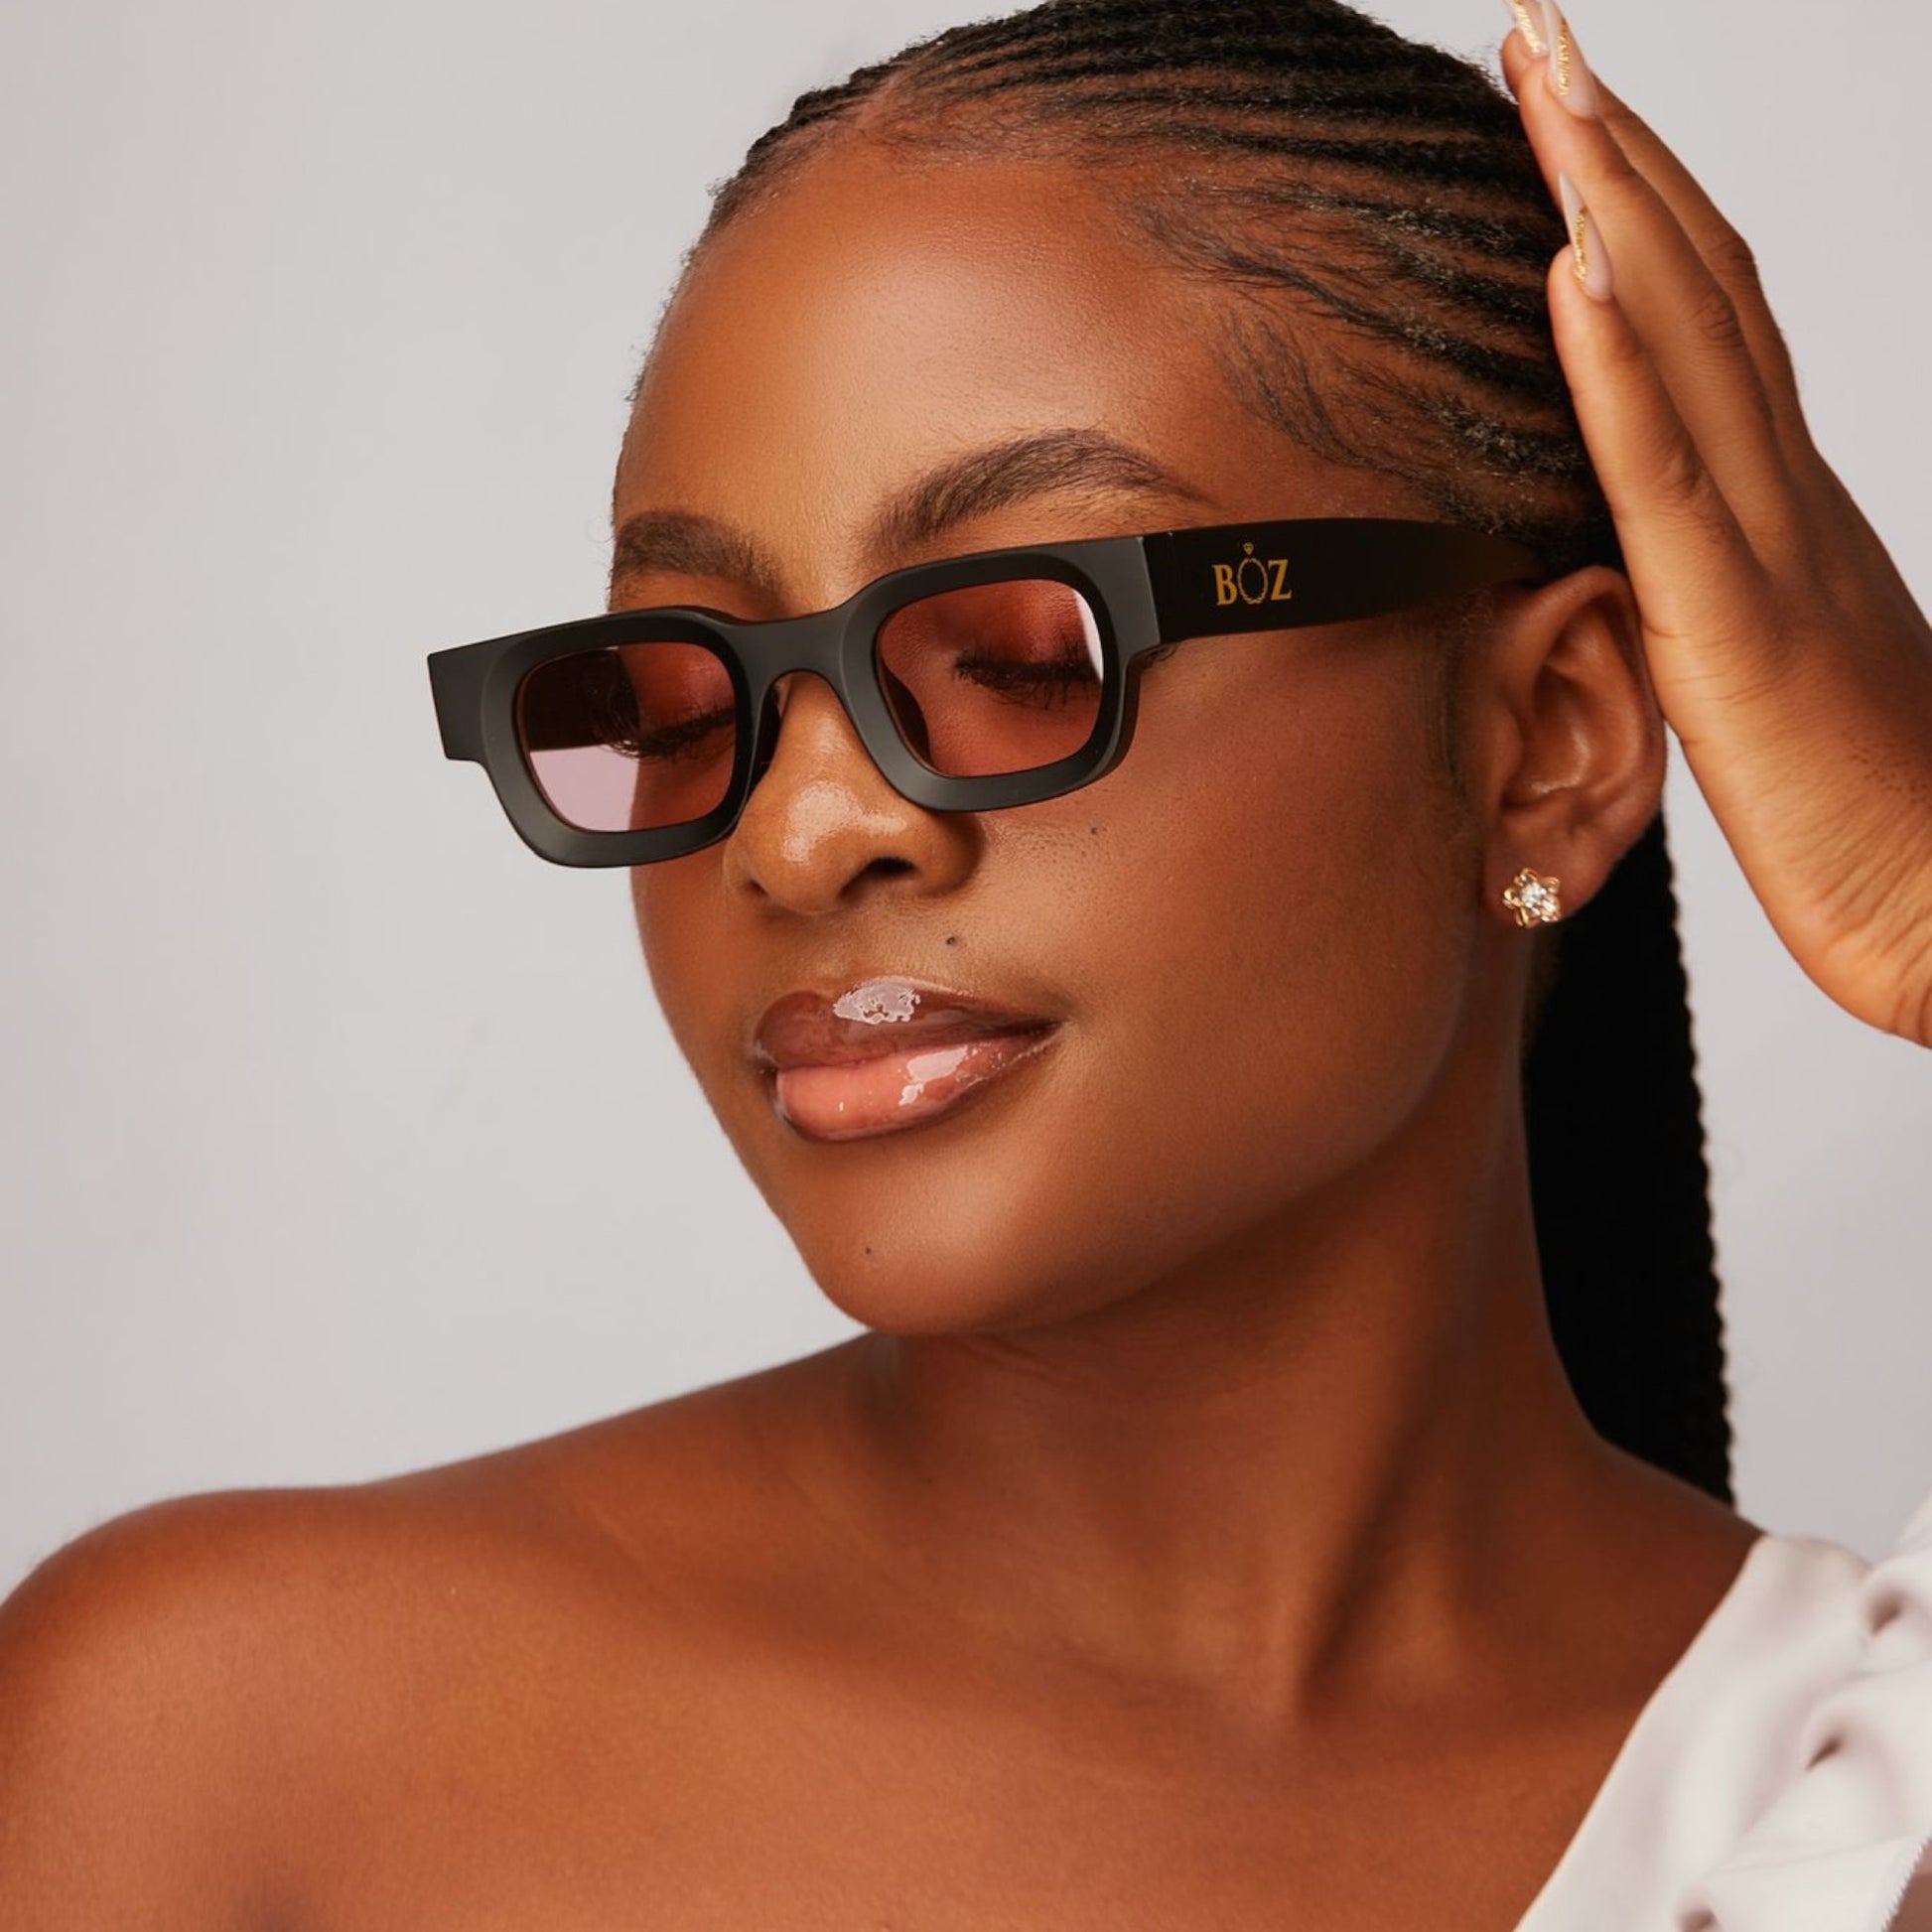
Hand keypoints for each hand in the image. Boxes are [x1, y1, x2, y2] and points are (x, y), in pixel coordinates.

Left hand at [1502, 8, 1931, 1047]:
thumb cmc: (1873, 817)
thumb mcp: (1763, 678)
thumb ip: (1707, 601)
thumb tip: (1640, 573)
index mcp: (1782, 505)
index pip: (1703, 321)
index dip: (1637, 206)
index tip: (1571, 111)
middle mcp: (1782, 492)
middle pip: (1694, 283)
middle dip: (1611, 149)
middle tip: (1541, 31)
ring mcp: (1768, 543)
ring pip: (1685, 339)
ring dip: (1609, 200)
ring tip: (1548, 81)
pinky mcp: (1739, 622)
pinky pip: (1670, 471)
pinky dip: (1618, 362)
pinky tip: (1573, 264)